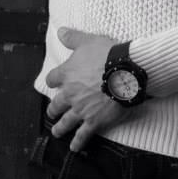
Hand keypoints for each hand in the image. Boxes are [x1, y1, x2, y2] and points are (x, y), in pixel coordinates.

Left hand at [45, 27, 124, 151]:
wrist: (124, 72)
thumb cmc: (107, 54)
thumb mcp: (88, 41)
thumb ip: (72, 38)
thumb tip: (60, 31)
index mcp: (67, 74)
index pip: (53, 78)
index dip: (53, 80)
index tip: (54, 83)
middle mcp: (70, 93)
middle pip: (56, 103)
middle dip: (54, 109)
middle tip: (52, 112)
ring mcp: (81, 109)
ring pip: (66, 121)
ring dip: (60, 128)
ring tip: (57, 132)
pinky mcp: (94, 121)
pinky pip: (83, 134)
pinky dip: (78, 142)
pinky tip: (74, 147)